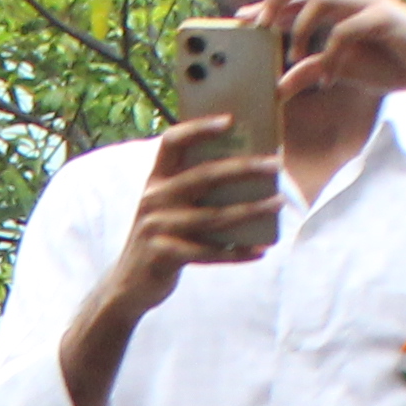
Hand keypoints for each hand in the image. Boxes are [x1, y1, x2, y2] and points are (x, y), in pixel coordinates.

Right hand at [110, 113, 281, 305]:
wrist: (128, 285)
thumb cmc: (161, 239)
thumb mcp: (168, 209)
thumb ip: (193, 190)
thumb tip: (247, 173)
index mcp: (156, 180)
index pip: (173, 141)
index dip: (199, 127)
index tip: (230, 120)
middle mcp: (154, 199)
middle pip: (204, 176)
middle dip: (243, 168)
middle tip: (275, 164)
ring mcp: (157, 228)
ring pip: (214, 216)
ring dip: (251, 210)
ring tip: (278, 204)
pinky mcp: (164, 256)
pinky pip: (209, 254)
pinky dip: (237, 253)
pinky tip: (260, 250)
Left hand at [260, 0, 405, 106]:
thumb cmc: (392, 64)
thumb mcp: (343, 68)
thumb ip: (312, 70)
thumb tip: (279, 87)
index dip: (268, 1)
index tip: (240, 19)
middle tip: (260, 27)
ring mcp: (371, 0)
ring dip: (301, 29)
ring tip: (296, 58)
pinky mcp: (385, 18)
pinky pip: (345, 30)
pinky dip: (332, 57)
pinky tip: (331, 81)